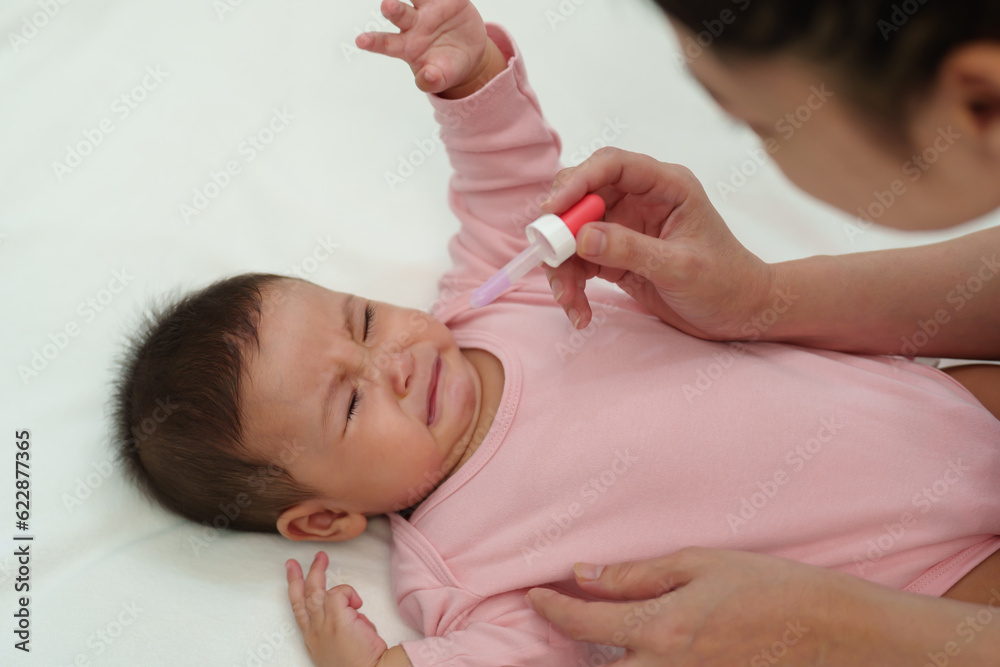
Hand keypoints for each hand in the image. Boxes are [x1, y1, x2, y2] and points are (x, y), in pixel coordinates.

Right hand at [287, 551, 387, 666]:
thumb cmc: (359, 660)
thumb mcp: (340, 641)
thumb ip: (339, 622)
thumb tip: (351, 608)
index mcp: (314, 639)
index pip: (299, 612)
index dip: (293, 593)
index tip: (291, 579)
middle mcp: (315, 632)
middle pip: (301, 599)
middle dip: (295, 577)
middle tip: (292, 562)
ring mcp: (324, 625)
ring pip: (315, 591)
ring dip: (318, 571)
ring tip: (321, 558)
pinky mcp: (337, 620)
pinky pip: (339, 593)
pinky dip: (349, 593)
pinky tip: (357, 603)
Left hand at [355, 0, 490, 94]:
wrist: (469, 54)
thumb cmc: (446, 66)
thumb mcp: (441, 79)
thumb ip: (431, 81)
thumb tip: (427, 77)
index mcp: (405, 46)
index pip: (385, 43)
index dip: (373, 42)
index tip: (361, 41)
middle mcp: (412, 24)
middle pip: (398, 14)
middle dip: (393, 9)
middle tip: (387, 6)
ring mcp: (427, 9)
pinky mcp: (445, 0)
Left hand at [526, 547, 999, 666]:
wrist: (832, 630)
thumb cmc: (767, 586)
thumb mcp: (699, 565)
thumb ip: (635, 575)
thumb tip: (583, 575)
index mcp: (661, 628)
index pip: (584, 625)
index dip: (552, 609)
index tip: (536, 596)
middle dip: (570, 651)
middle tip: (561, 622)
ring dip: (606, 661)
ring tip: (600, 639)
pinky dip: (640, 665)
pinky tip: (644, 649)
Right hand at [542, 147, 775, 337]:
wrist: (739, 314)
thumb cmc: (725, 283)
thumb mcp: (680, 267)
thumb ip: (631, 250)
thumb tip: (581, 237)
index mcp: (666, 186)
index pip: (612, 165)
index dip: (577, 180)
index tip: (552, 211)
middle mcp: (641, 199)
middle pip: (582, 195)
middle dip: (560, 228)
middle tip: (549, 258)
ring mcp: (625, 227)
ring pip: (573, 233)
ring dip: (562, 267)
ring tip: (569, 301)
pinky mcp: (614, 255)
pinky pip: (579, 262)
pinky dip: (572, 285)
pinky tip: (579, 312)